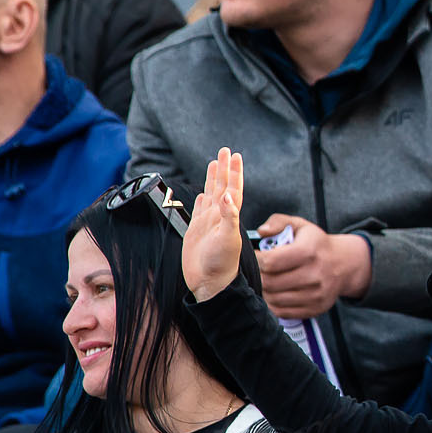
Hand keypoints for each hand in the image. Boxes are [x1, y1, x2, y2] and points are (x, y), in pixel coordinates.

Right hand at [184, 148, 245, 301]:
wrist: (208, 283)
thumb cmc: (221, 264)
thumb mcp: (228, 238)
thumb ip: (229, 216)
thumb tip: (227, 195)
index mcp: (229, 216)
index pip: (233, 188)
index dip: (234, 172)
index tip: (235, 155)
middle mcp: (219, 216)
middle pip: (222, 186)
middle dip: (223, 169)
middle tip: (225, 150)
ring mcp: (208, 223)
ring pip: (211, 195)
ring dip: (213, 180)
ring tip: (214, 164)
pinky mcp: (196, 231)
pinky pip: (200, 210)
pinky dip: (201, 200)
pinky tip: (203, 193)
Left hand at [253, 214, 371, 318]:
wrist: (344, 264)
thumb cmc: (315, 243)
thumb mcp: (300, 225)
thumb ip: (278, 222)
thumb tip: (262, 232)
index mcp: (309, 251)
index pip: (270, 262)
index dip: (257, 259)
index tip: (256, 256)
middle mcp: (315, 274)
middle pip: (270, 282)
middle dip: (258, 276)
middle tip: (259, 270)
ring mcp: (316, 294)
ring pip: (274, 299)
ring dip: (264, 290)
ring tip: (266, 280)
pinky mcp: (315, 308)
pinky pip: (283, 312)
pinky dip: (273, 303)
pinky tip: (274, 293)